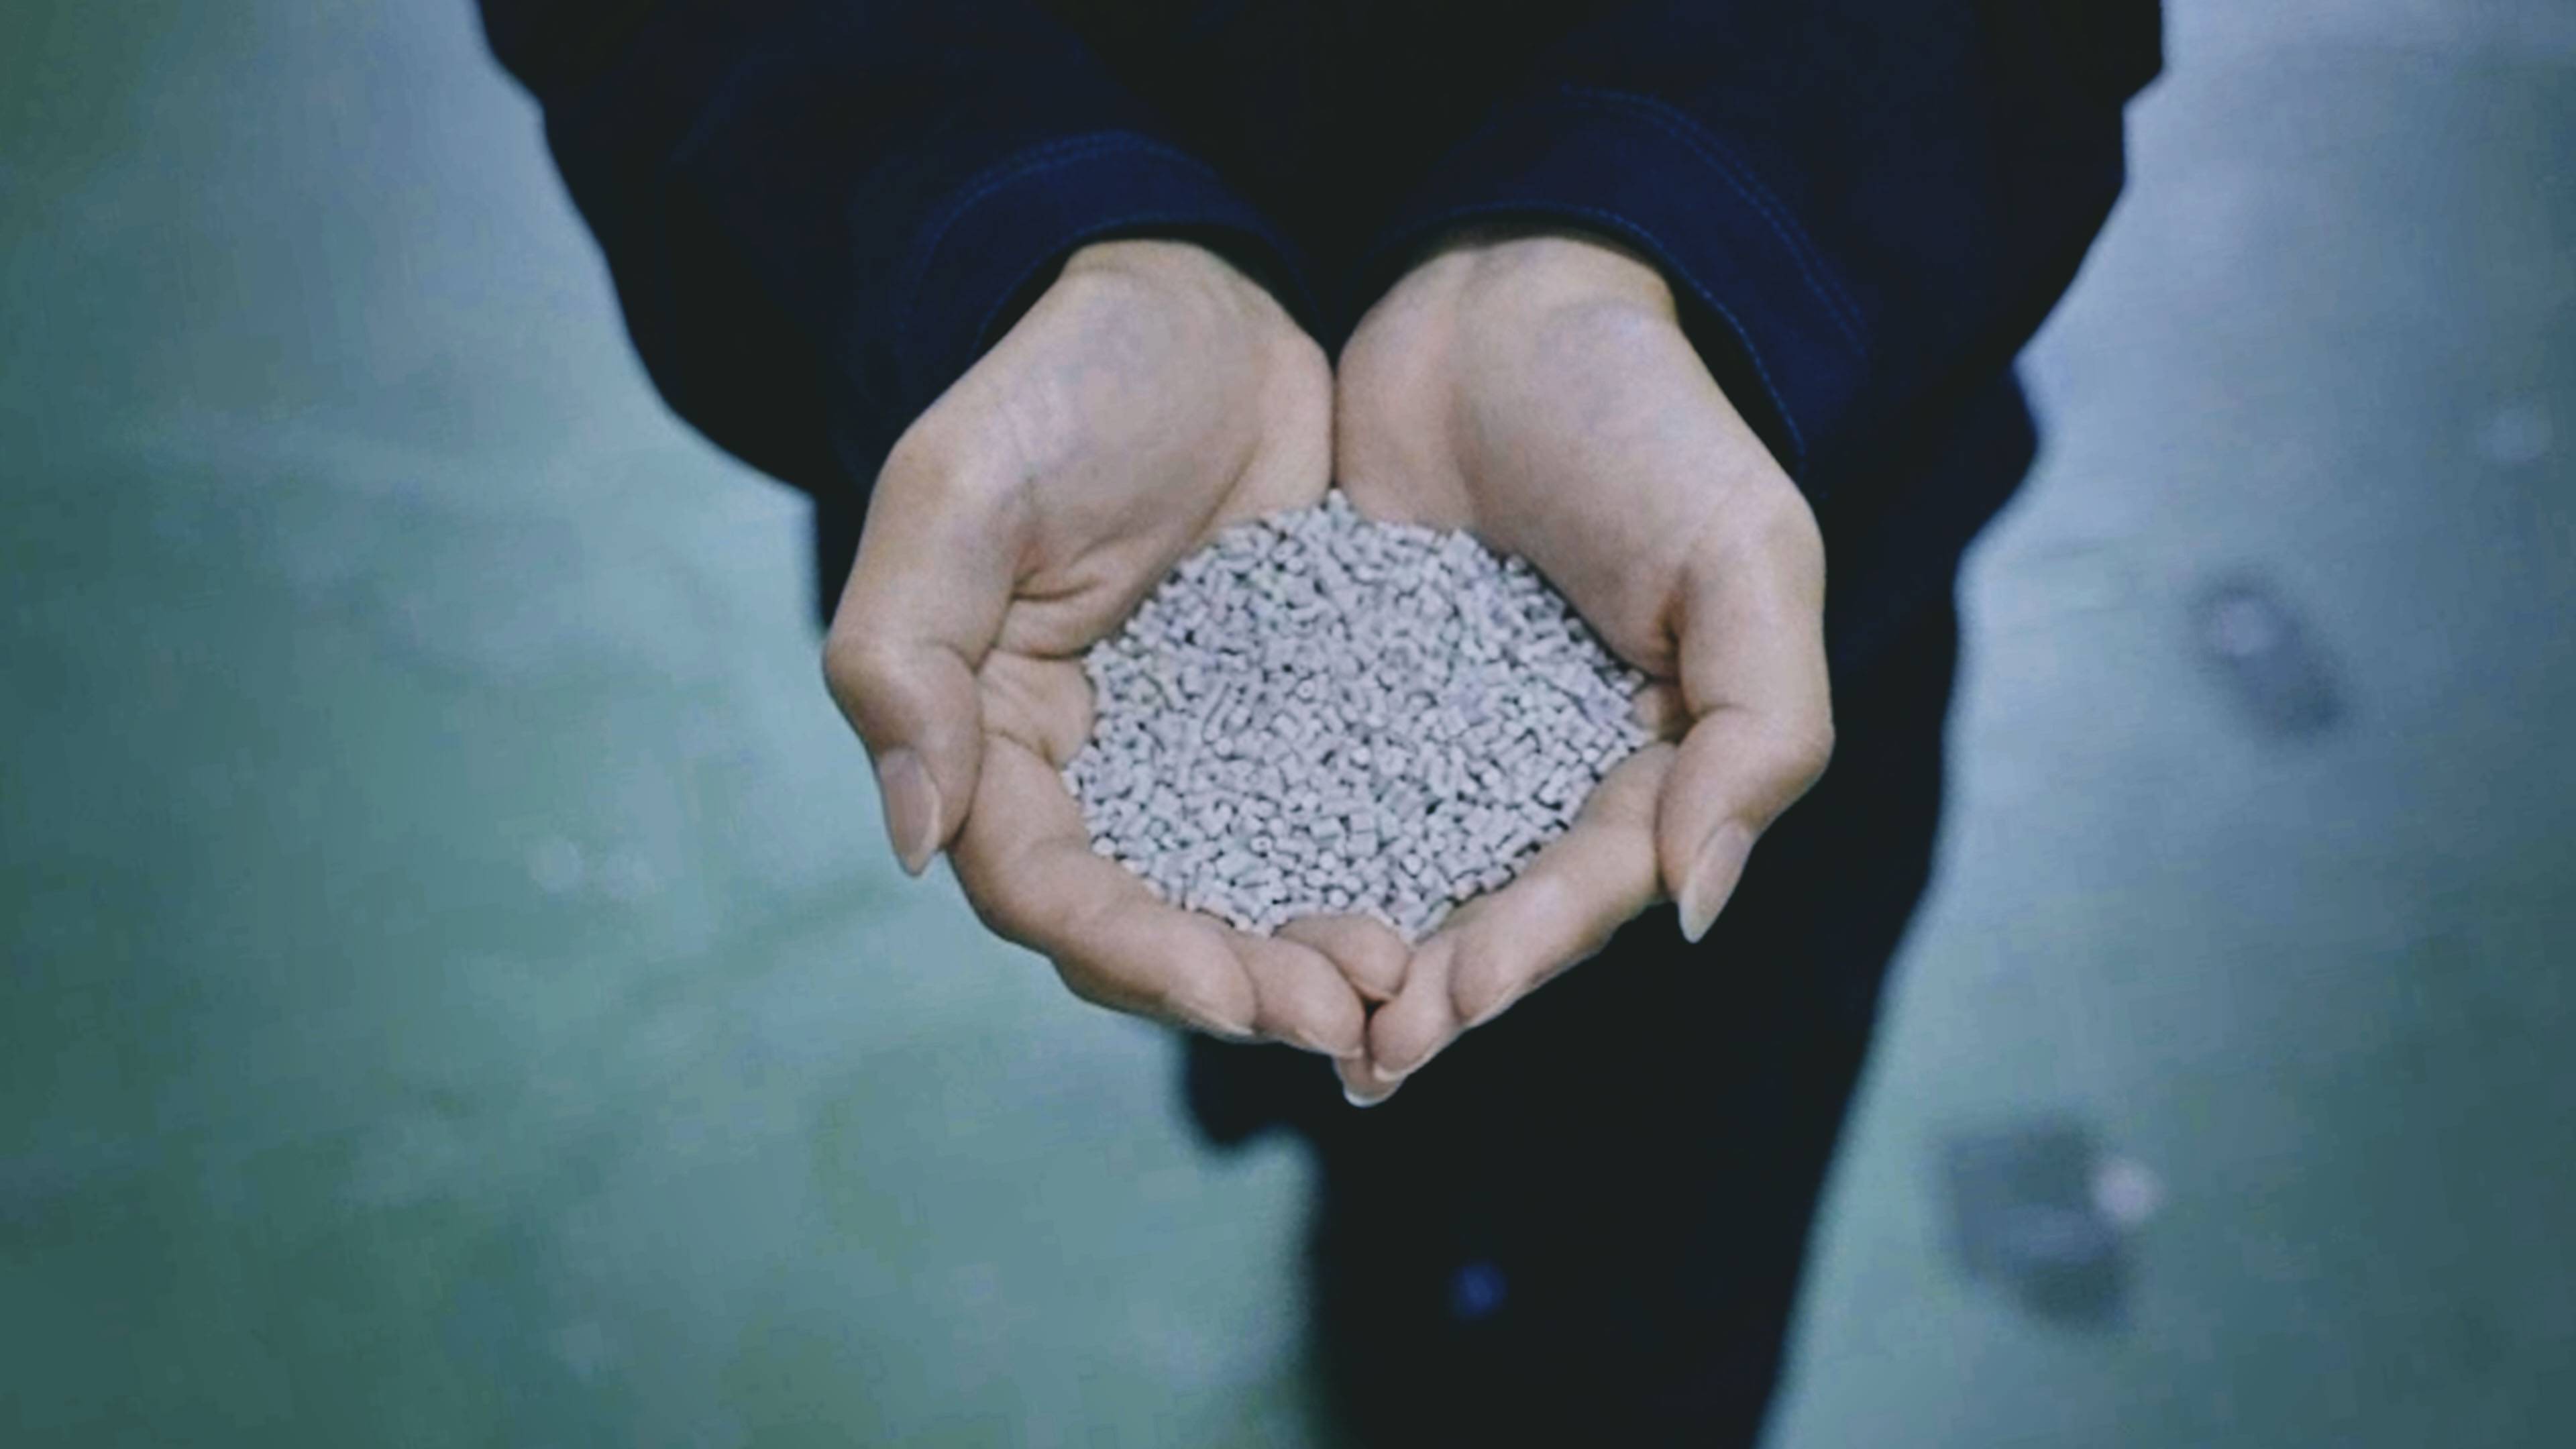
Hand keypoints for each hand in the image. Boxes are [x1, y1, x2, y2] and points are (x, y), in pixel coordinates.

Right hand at [823, 240, 1403, 1055]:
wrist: (1195, 300)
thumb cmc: (1061, 380)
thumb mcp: (961, 492)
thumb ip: (907, 659)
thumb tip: (914, 839)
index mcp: (991, 738)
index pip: (1043, 887)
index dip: (1130, 953)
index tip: (1231, 992)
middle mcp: (1090, 774)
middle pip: (1149, 924)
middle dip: (1236, 984)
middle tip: (1344, 1015)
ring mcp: (1195, 758)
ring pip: (1241, 898)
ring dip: (1305, 959)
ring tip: (1398, 981)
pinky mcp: (1289, 728)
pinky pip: (1325, 828)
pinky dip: (1369, 879)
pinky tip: (1437, 910)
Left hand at [1328, 231, 1834, 1103]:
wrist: (1508, 291)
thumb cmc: (1649, 417)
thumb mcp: (1746, 555)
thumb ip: (1758, 731)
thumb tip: (1698, 904)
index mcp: (1647, 763)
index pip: (1586, 887)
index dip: (1521, 955)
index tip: (1445, 1010)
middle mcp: (1534, 772)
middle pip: (1479, 909)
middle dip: (1419, 988)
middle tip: (1350, 1053)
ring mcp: (1431, 734)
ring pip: (1384, 868)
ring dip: (1334, 946)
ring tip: (1270, 1007)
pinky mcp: (1338, 683)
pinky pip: (1300, 780)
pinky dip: (1263, 846)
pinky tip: (1206, 900)